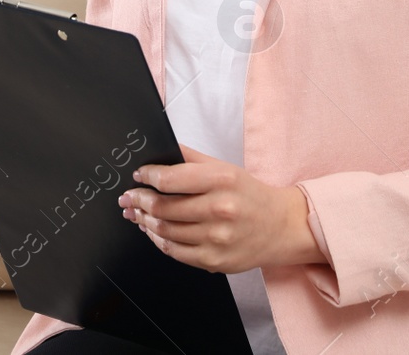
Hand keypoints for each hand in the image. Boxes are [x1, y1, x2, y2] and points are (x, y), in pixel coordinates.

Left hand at [117, 145, 321, 273]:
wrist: (280, 227)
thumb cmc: (249, 195)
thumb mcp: (224, 167)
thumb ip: (190, 157)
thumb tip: (160, 148)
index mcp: (221, 180)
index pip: (170, 179)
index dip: (146, 177)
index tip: (138, 176)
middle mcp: (220, 209)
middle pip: (163, 207)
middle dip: (138, 200)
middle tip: (128, 197)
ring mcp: (217, 238)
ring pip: (165, 230)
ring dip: (144, 221)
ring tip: (136, 213)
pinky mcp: (214, 260)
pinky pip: (174, 251)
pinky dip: (158, 240)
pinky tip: (152, 230)